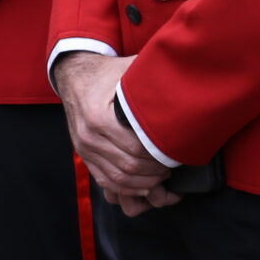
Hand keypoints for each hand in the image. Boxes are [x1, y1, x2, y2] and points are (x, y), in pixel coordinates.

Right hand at [53, 53, 173, 212]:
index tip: (174, 155)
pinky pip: (105, 181)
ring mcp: (84, 149)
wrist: (74, 77)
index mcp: (99, 116)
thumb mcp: (129, 71)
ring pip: (118, 179)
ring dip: (143, 183)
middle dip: (154, 172)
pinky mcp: (84, 156)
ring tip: (161, 177)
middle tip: (172, 167)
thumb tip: (185, 82)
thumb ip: (153, 79)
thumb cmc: (107, 74)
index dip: (159, 156)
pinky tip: (144, 185)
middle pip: (128, 167)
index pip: (136, 148)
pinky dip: (127, 188)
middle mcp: (89, 136)